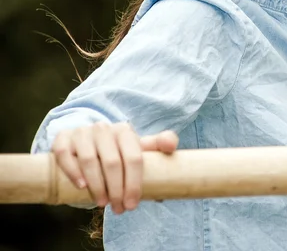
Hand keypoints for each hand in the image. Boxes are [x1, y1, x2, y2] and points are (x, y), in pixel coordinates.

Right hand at [51, 122, 177, 213]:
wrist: (87, 140)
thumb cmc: (117, 149)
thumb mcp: (137, 147)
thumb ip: (158, 144)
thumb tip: (172, 145)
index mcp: (125, 131)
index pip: (134, 158)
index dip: (134, 184)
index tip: (132, 204)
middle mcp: (104, 128)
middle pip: (112, 162)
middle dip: (116, 190)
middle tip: (118, 209)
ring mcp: (83, 132)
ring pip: (89, 160)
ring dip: (97, 185)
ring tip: (102, 203)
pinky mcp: (63, 138)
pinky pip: (65, 154)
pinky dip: (73, 171)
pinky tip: (82, 186)